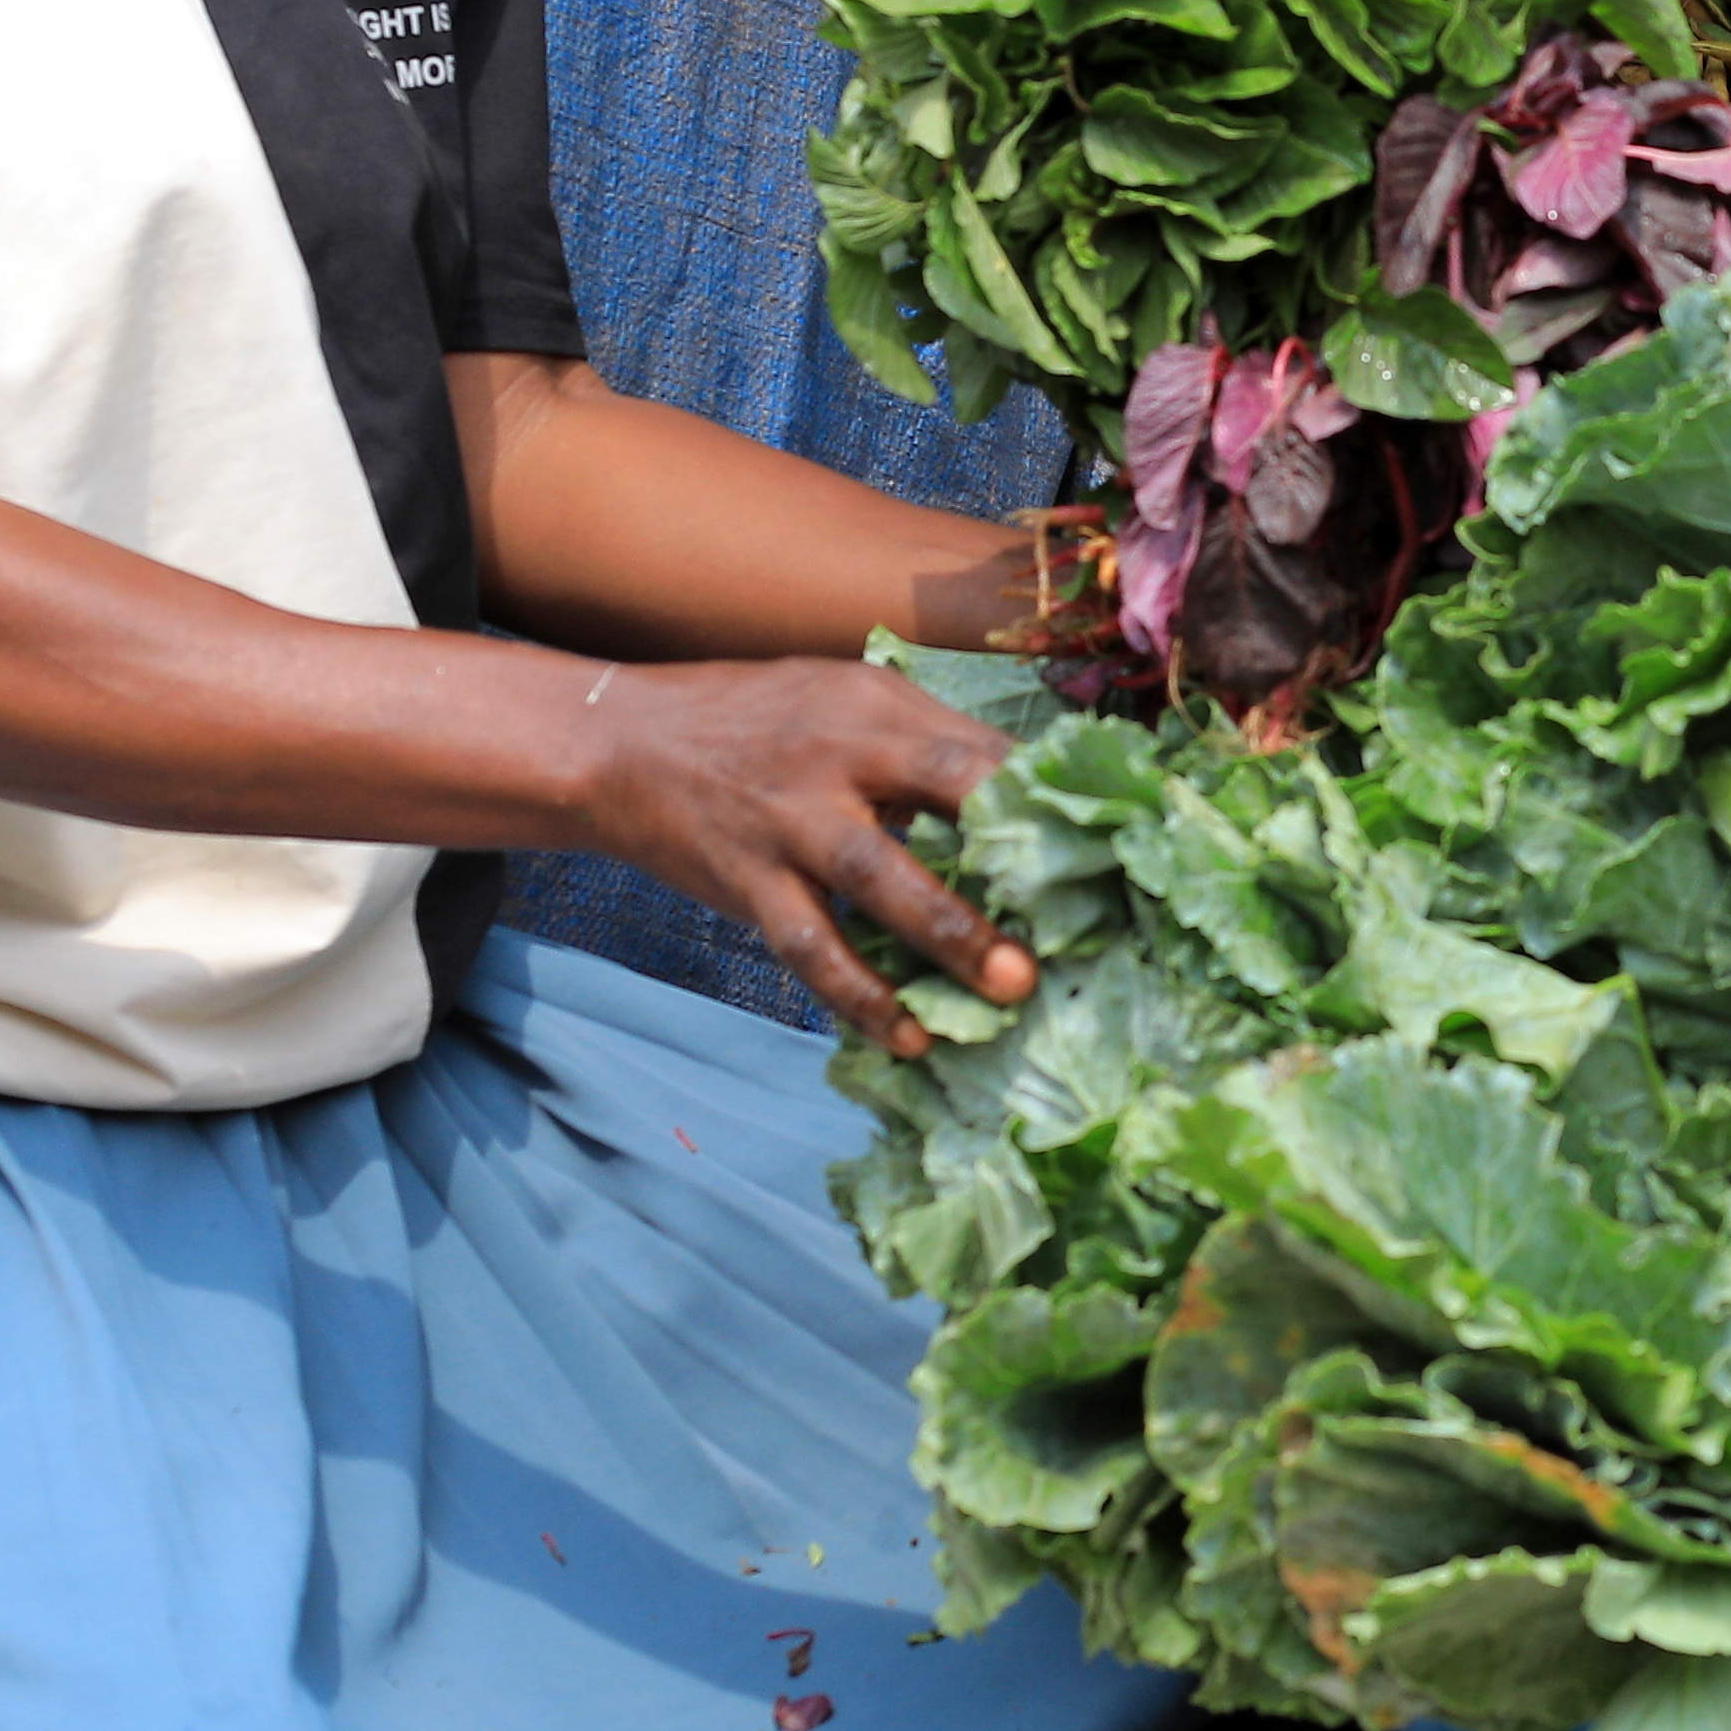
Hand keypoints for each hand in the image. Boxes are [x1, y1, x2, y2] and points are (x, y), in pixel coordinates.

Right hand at [560, 656, 1038, 1056]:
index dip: (1046, 799)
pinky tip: (907, 1035)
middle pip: (940, 802)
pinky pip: (810, 949)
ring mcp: (790, 824)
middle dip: (1009, 862)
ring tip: (1001, 1000)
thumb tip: (1032, 792)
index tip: (1111, 850)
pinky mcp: (750, 883)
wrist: (620, 743)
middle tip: (1064, 931)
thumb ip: (927, 740)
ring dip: (943, 945)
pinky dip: (860, 997)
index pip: (980, 749)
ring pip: (875, 886)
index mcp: (877, 707)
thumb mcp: (845, 696)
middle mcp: (837, 758)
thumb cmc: (758, 720)